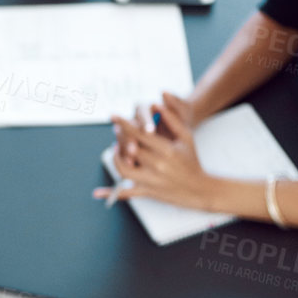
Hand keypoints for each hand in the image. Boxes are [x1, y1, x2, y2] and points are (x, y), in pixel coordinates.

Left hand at [94, 93, 218, 210]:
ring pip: (124, 169)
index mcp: (167, 150)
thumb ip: (172, 120)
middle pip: (130, 149)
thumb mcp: (186, 138)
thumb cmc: (192, 160)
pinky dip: (112, 193)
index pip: (140, 133)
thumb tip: (156, 104)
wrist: (200, 189)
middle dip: (120, 138)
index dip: (124, 124)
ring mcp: (152, 180)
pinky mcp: (148, 192)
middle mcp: (158, 165)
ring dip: (116, 158)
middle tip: (116, 129)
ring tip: (117, 149)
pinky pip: (127, 193)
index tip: (113, 116)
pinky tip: (98, 192)